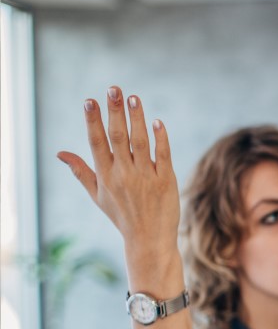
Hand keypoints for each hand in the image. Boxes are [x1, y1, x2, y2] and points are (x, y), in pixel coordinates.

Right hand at [57, 86, 180, 251]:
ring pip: (140, 142)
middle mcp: (124, 174)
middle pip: (118, 137)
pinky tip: (157, 122)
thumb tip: (60, 153)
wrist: (149, 240)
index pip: (97, 143)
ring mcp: (145, 177)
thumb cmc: (122, 216)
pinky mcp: (166, 181)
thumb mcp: (97, 195)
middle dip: (115, 112)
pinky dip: (160, 139)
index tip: (90, 100)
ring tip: (133, 98)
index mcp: (105, 176)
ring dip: (137, 118)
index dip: (92, 121)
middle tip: (114, 89)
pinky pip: (162, 156)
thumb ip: (81, 171)